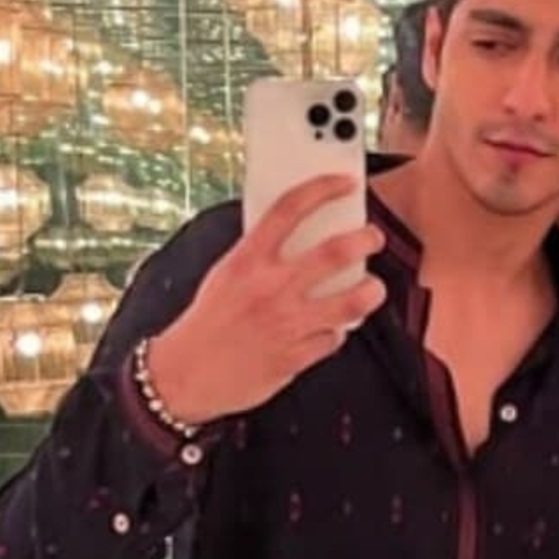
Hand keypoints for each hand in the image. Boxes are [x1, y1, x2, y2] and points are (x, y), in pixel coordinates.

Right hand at [146, 174, 386, 423]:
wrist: (184, 375)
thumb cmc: (207, 322)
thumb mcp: (226, 275)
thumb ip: (260, 255)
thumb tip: (299, 235)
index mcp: (247, 261)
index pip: (289, 210)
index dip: (323, 189)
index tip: (346, 183)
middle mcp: (270, 288)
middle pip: (335, 252)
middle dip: (366, 240)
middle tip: (373, 238)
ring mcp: (286, 323)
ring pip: (351, 301)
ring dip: (372, 291)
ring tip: (373, 287)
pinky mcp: (295, 357)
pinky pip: (334, 339)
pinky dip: (337, 332)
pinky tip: (332, 328)